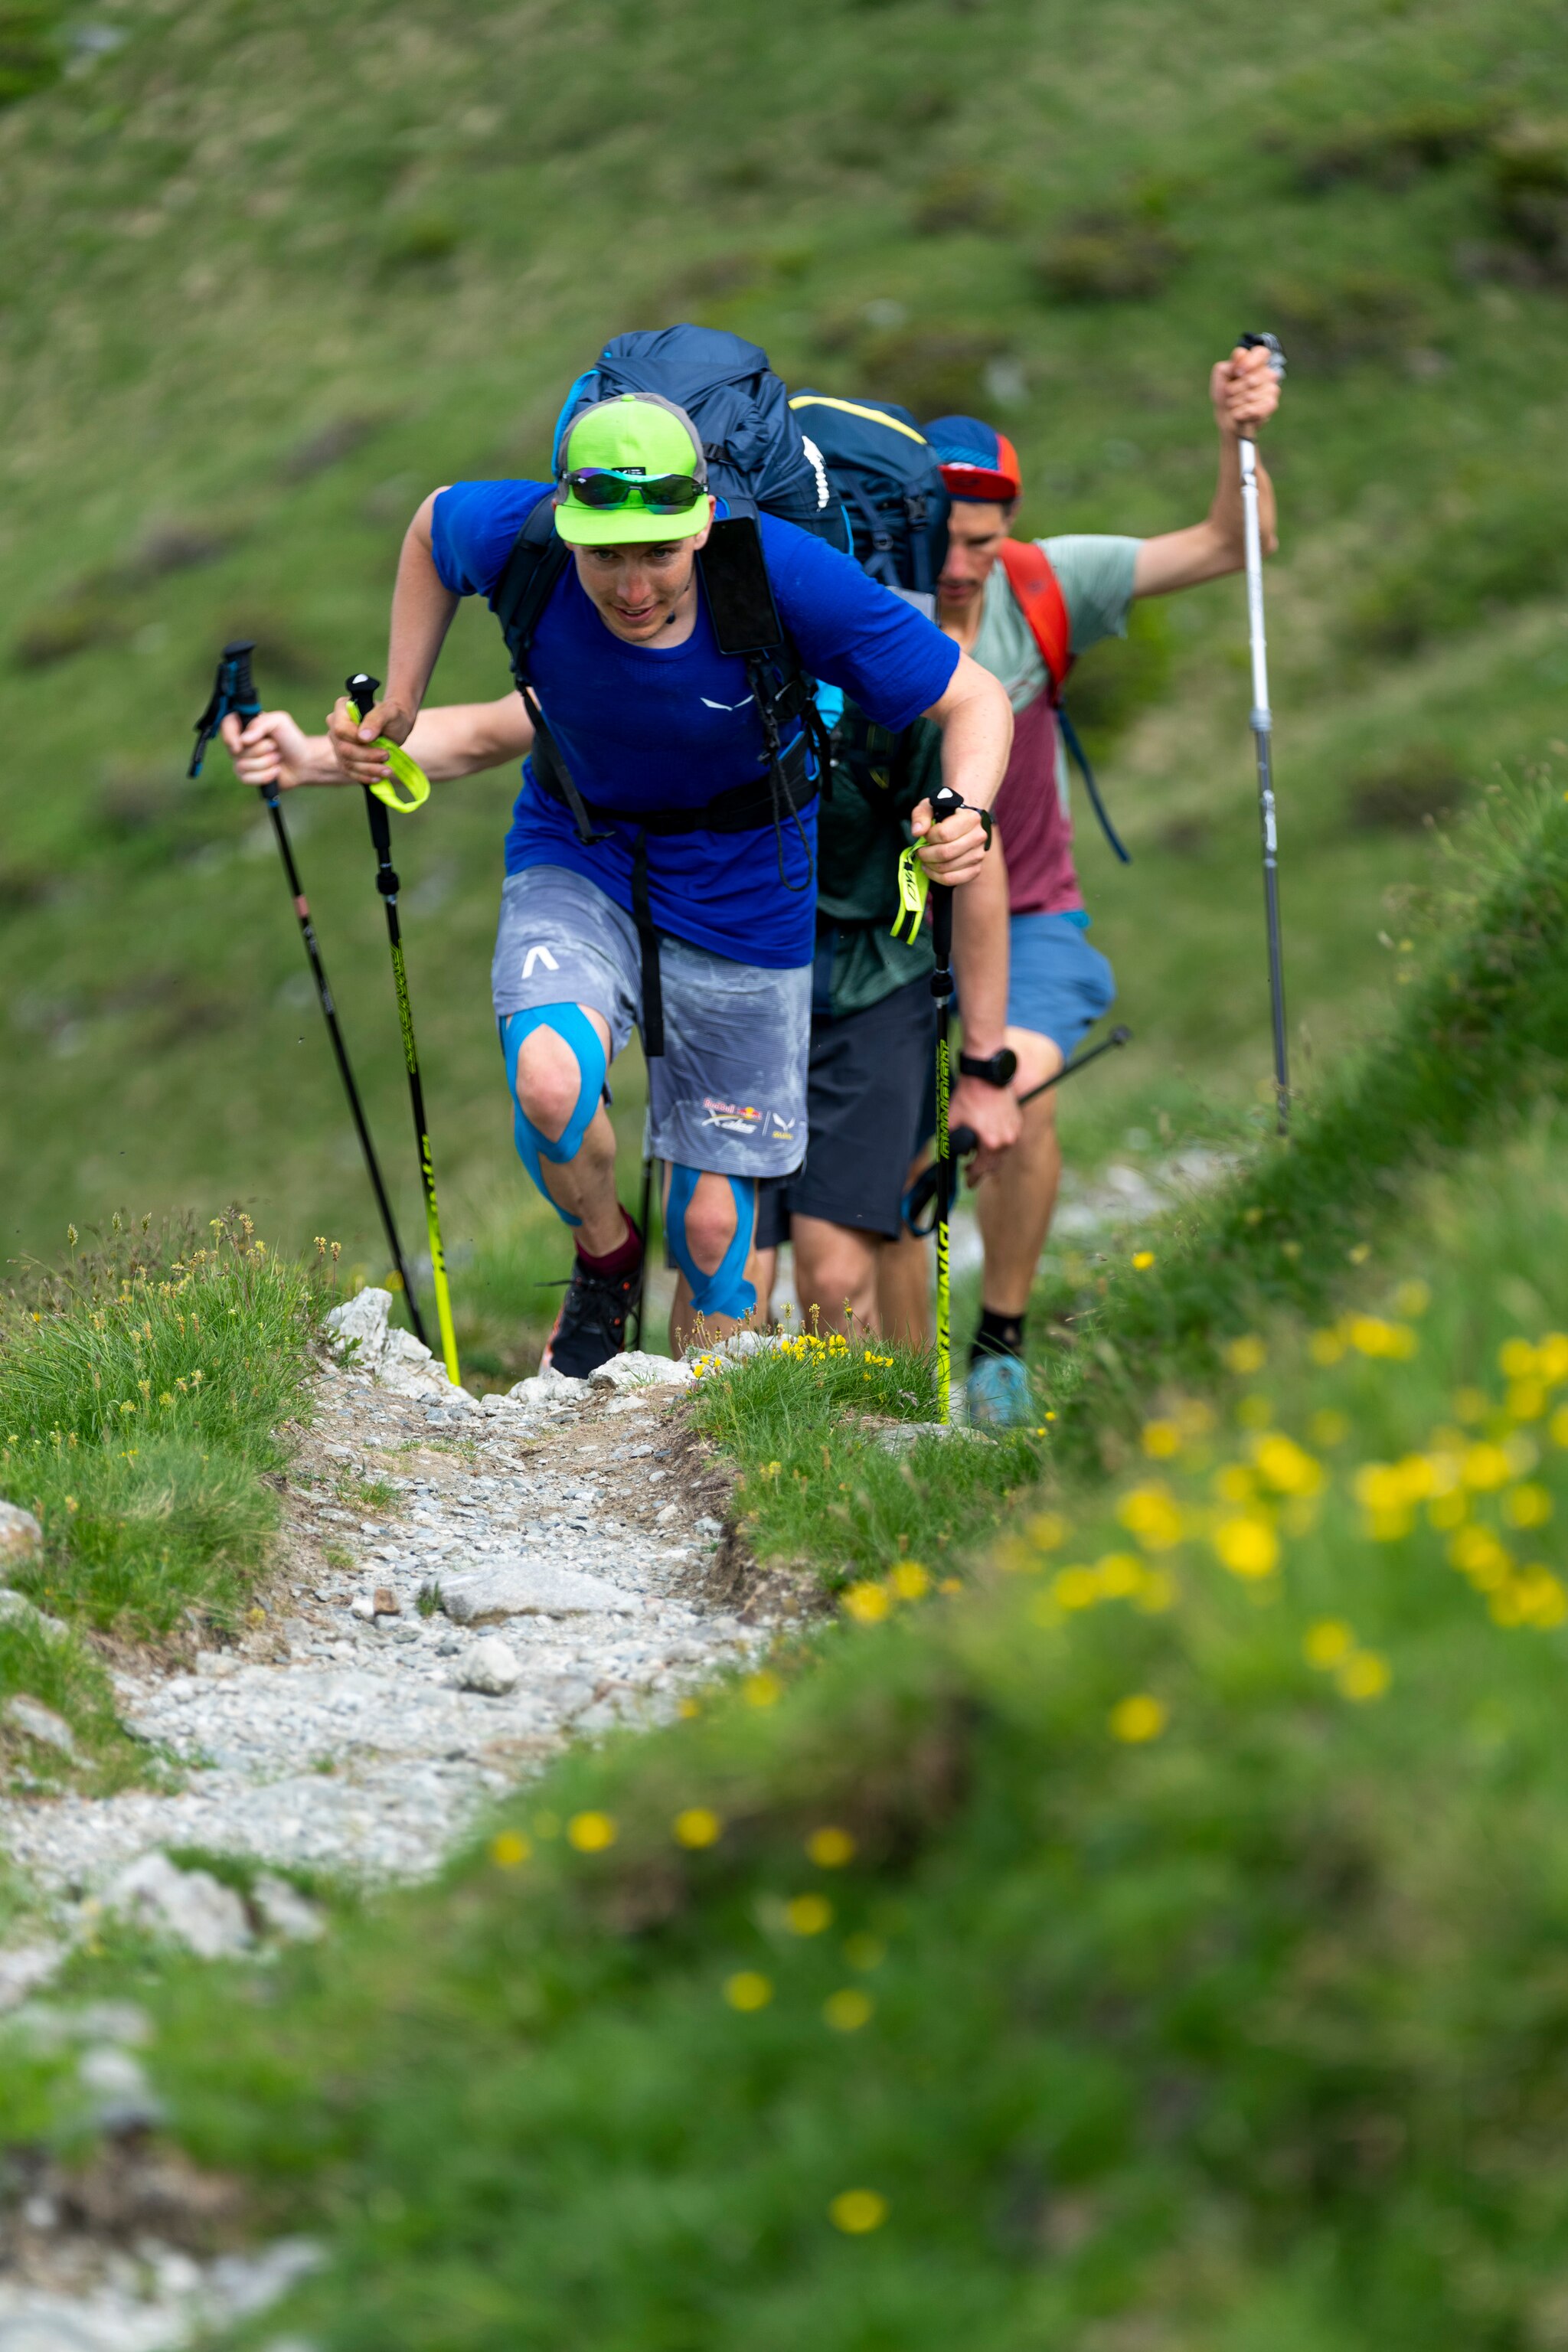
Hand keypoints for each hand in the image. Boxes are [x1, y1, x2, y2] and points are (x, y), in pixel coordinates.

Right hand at [219, 708, 337, 789]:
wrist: (303, 762)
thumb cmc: (291, 739)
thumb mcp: (279, 721)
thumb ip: (260, 724)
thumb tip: (243, 740)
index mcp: (245, 725)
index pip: (226, 724)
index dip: (229, 734)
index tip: (240, 743)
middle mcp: (240, 742)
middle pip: (234, 749)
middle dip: (259, 750)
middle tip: (274, 746)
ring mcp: (241, 760)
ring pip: (241, 765)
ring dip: (265, 762)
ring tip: (277, 758)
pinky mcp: (248, 777)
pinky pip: (246, 778)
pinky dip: (265, 775)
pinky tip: (276, 771)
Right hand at [327, 693, 413, 785]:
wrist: (396, 726)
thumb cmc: (392, 715)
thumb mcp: (389, 712)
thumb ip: (376, 720)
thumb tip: (363, 737)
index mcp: (341, 708)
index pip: (340, 729)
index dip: (356, 739)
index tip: (377, 741)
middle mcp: (334, 726)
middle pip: (343, 749)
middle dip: (367, 756)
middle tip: (386, 755)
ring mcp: (338, 744)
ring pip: (347, 763)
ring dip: (369, 770)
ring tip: (388, 770)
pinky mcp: (344, 759)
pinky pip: (350, 772)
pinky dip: (365, 777)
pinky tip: (378, 778)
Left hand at [911, 798, 989, 887]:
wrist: (962, 826)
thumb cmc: (944, 815)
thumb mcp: (930, 807)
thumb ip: (921, 815)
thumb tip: (917, 832)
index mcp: (970, 818)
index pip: (943, 834)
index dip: (928, 837)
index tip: (925, 835)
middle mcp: (979, 836)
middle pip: (945, 853)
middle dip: (926, 854)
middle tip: (920, 851)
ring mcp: (979, 854)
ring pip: (947, 868)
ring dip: (930, 866)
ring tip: (925, 859)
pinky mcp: (976, 869)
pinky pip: (952, 880)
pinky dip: (937, 877)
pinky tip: (931, 869)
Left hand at [951, 1073, 1020, 1182]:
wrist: (986, 1076)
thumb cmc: (969, 1096)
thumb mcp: (952, 1121)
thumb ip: (951, 1141)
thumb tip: (951, 1153)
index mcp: (991, 1143)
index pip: (981, 1169)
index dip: (973, 1177)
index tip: (968, 1183)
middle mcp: (1006, 1140)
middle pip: (994, 1165)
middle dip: (981, 1169)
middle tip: (970, 1170)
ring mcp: (1013, 1131)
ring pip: (1002, 1154)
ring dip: (991, 1157)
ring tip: (978, 1154)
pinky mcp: (1017, 1122)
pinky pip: (1008, 1140)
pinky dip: (999, 1144)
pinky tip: (989, 1140)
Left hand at [1212, 343, 1280, 439]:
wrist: (1227, 418)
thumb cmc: (1225, 395)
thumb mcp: (1221, 377)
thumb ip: (1228, 365)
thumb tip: (1239, 359)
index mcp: (1256, 363)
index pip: (1261, 353)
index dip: (1250, 361)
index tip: (1237, 372)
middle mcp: (1267, 374)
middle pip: (1251, 379)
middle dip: (1234, 389)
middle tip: (1230, 394)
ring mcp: (1272, 389)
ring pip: (1251, 395)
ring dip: (1236, 402)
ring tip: (1234, 404)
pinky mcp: (1271, 404)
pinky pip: (1256, 408)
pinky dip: (1242, 413)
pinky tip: (1238, 414)